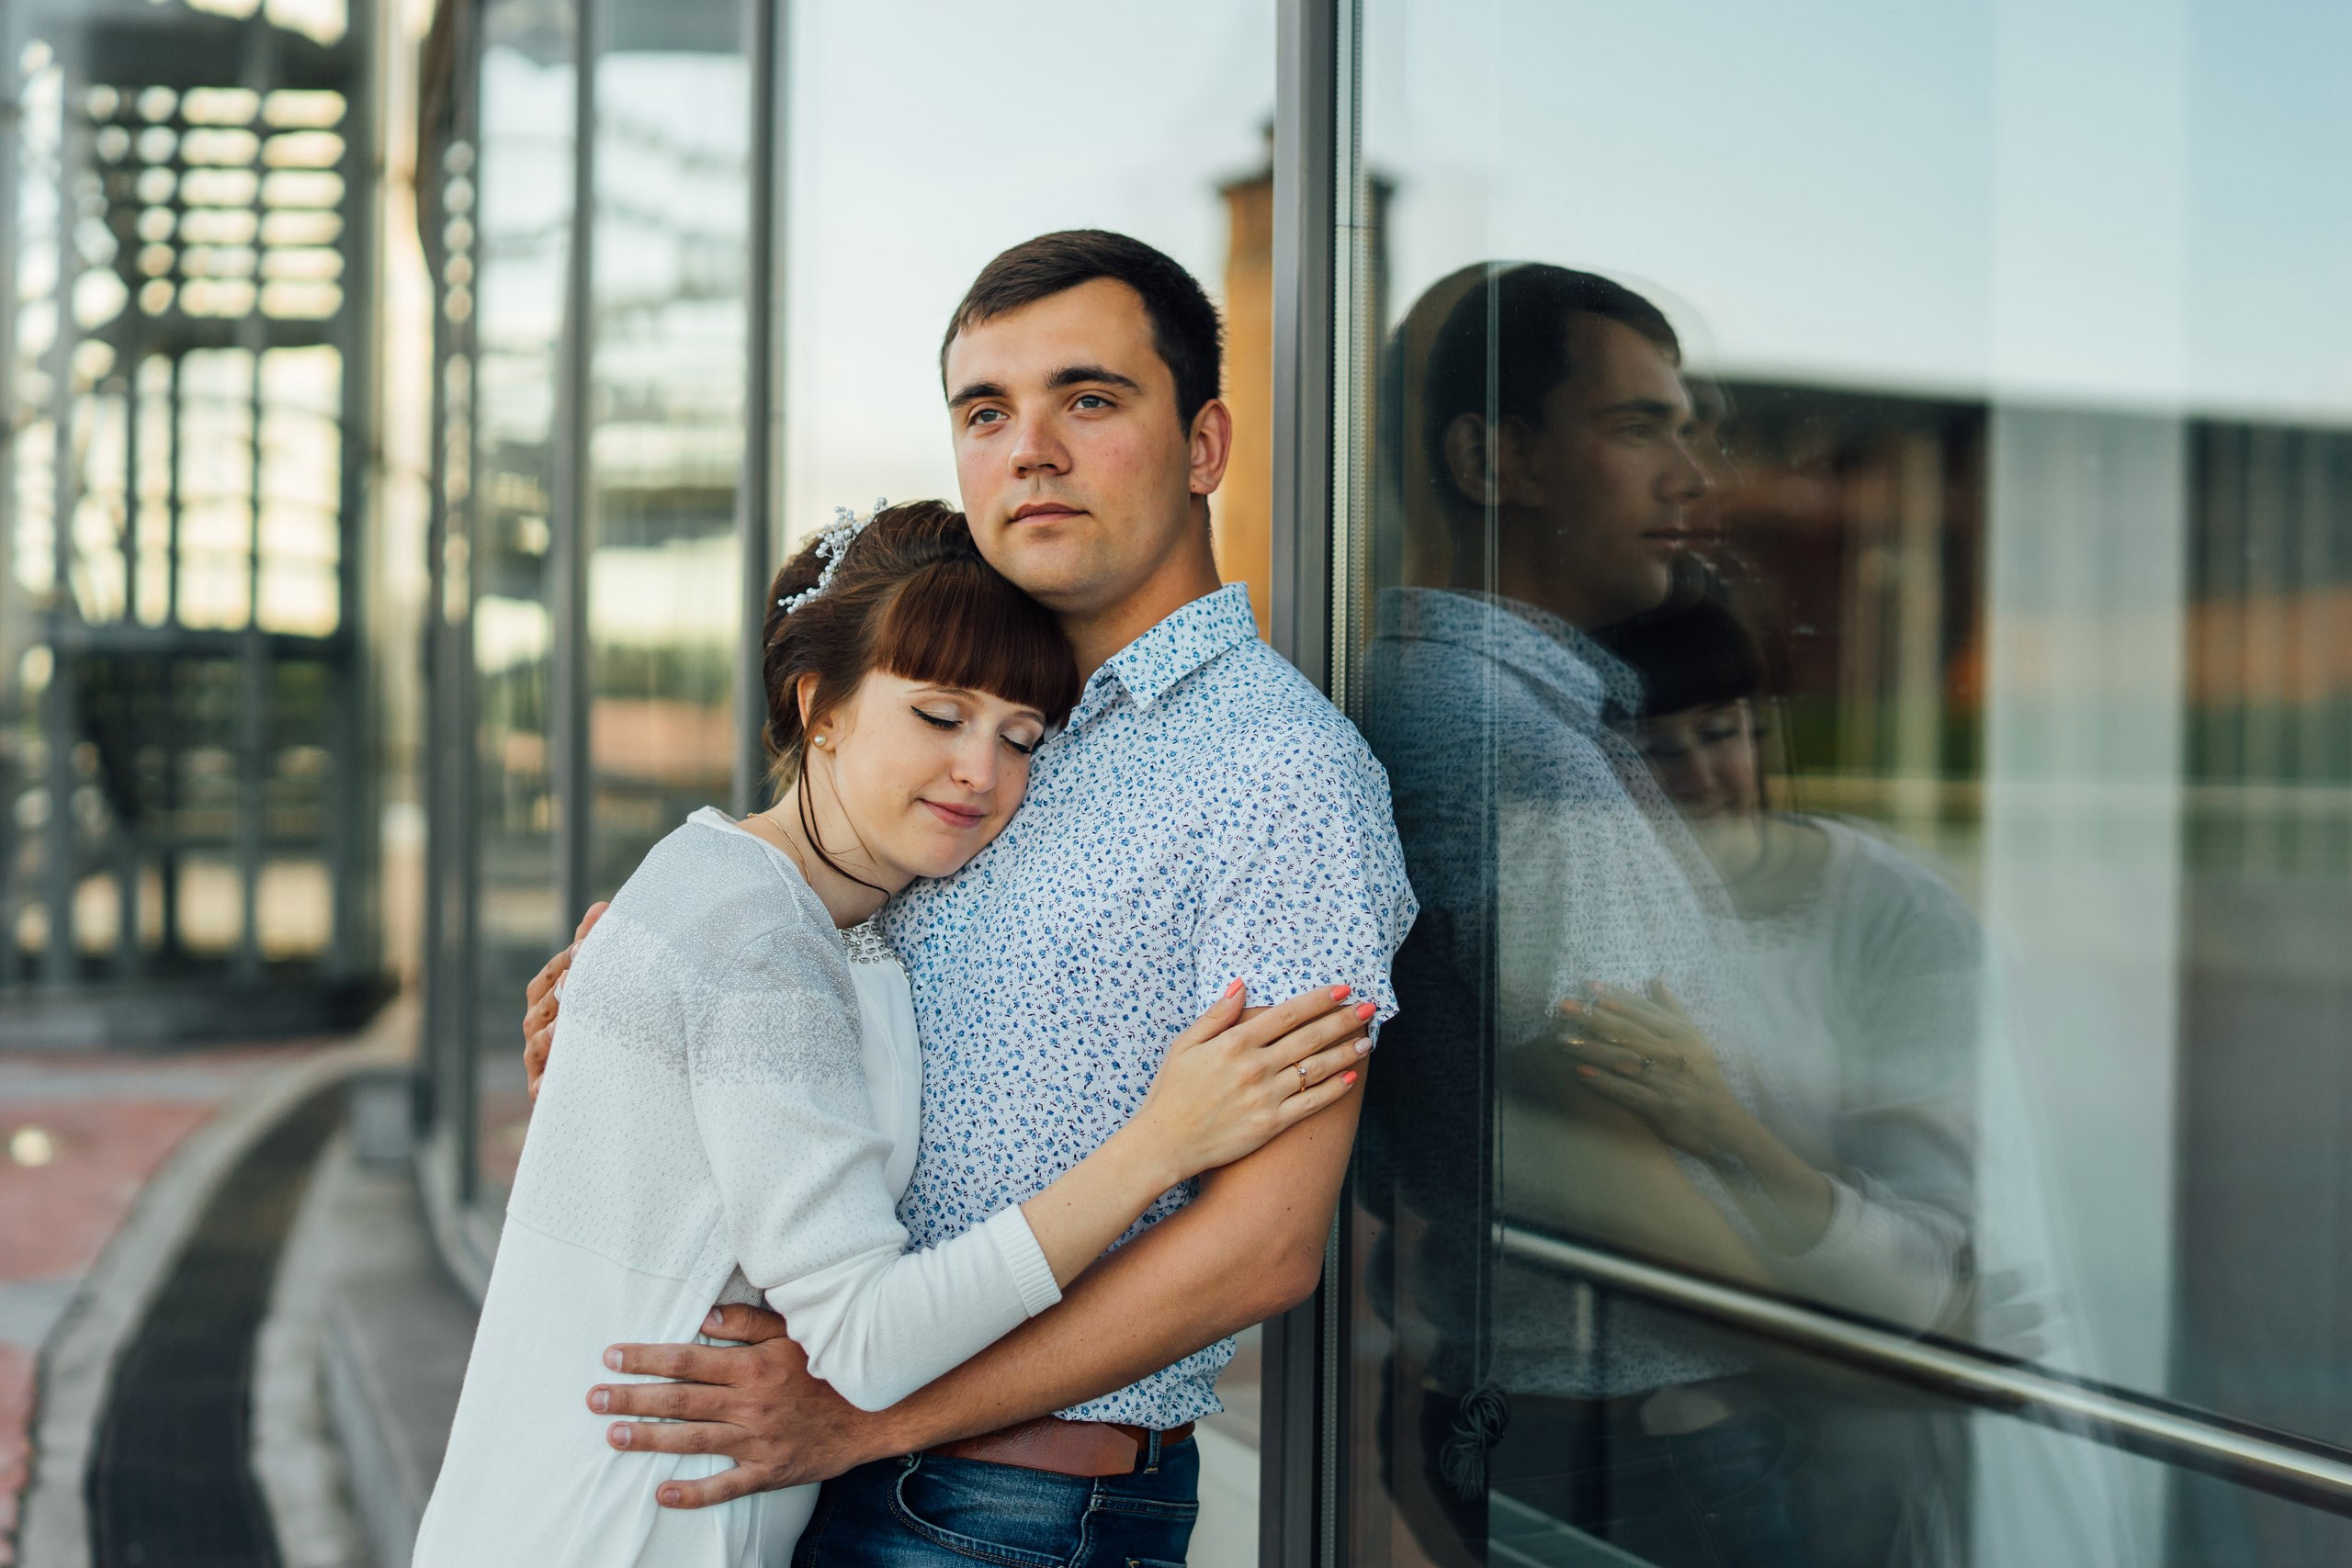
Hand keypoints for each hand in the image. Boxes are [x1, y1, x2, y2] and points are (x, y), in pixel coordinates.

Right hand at [524, 902, 606, 1099]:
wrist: (608, 1087)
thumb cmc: (598, 1026)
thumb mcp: (597, 988)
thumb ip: (593, 948)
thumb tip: (601, 908)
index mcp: (546, 995)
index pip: (555, 970)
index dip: (572, 959)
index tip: (589, 947)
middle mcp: (536, 1024)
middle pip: (546, 1002)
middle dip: (564, 988)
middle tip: (580, 975)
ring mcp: (538, 1057)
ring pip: (541, 1039)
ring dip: (556, 1028)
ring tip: (571, 1017)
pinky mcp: (543, 1090)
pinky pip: (544, 1082)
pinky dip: (553, 1072)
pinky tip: (568, 1059)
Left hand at [589, 1303, 894, 1506]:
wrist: (876, 1411)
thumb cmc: (832, 1366)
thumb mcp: (796, 1332)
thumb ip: (750, 1322)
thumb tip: (706, 1315)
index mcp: (753, 1366)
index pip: (688, 1360)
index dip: (647, 1358)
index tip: (612, 1356)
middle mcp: (749, 1404)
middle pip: (680, 1400)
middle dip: (632, 1398)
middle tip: (594, 1398)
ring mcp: (757, 1441)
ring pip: (692, 1440)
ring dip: (649, 1439)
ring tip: (612, 1436)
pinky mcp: (769, 1471)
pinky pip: (726, 1487)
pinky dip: (694, 1493)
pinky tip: (662, 1493)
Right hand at [1131, 982, 1372, 1179]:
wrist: (1164, 1144)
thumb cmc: (1172, 1092)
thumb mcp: (1185, 1045)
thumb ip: (1216, 1015)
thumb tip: (1241, 984)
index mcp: (1234, 1043)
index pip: (1287, 1014)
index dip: (1318, 1000)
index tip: (1342, 990)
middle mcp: (1254, 1067)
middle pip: (1309, 1037)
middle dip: (1343, 1020)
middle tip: (1368, 1009)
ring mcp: (1265, 1096)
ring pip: (1316, 1068)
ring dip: (1345, 1053)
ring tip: (1367, 1042)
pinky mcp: (1271, 1124)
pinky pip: (1311, 1104)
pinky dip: (1333, 1090)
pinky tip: (1350, 1078)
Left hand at [1556, 980, 1746, 1157]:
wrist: (1720, 1118)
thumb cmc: (1702, 1072)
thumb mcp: (1694, 1036)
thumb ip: (1672, 1008)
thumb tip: (1654, 979)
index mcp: (1680, 1034)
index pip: (1643, 1011)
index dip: (1615, 998)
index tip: (1588, 987)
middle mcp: (1673, 1053)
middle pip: (1628, 1031)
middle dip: (1594, 1017)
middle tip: (1564, 1006)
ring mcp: (1665, 1079)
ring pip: (1624, 1059)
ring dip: (1591, 1048)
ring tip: (1563, 1039)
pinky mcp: (1659, 1105)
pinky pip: (1627, 1091)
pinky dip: (1604, 1081)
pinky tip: (1581, 1072)